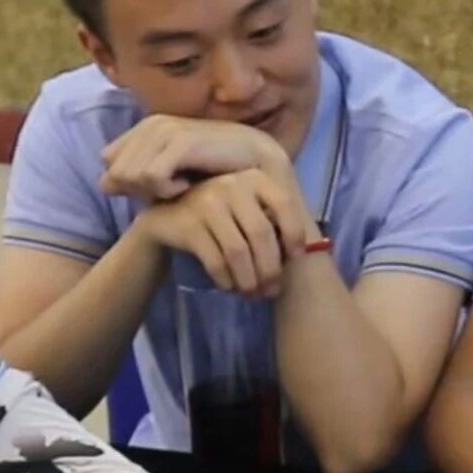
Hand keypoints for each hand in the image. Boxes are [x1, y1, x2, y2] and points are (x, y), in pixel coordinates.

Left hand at [101, 116, 286, 200]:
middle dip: (138, 189)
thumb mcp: (171, 174)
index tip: (157, 187)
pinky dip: (166, 190)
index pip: (108, 163)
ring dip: (153, 191)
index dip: (127, 183)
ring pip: (130, 176)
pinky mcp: (180, 142)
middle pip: (115, 173)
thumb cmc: (215, 169)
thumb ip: (136, 178)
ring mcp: (166, 130)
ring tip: (181, 186)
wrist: (255, 160)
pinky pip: (151, 177)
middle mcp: (151, 125)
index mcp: (146, 129)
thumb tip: (103, 185)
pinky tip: (186, 186)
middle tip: (170, 190)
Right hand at [135, 169, 310, 296]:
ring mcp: (207, 202)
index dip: (295, 234)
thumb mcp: (247, 211)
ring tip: (251, 293)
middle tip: (271, 290)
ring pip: (238, 252)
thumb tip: (306, 252)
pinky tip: (229, 287)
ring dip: (248, 280)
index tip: (296, 258)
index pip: (284, 204)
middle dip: (270, 269)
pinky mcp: (188, 224)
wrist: (166, 221)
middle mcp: (231, 184)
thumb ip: (273, 221)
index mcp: (253, 178)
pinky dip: (226, 280)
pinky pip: (215, 260)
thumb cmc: (219, 219)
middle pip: (261, 234)